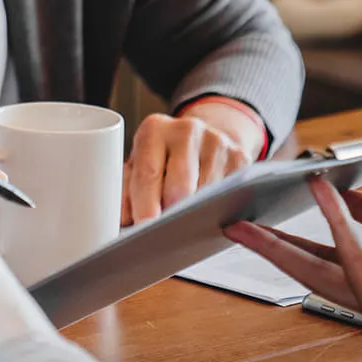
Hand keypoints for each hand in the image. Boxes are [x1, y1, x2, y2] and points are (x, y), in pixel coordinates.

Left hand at [122, 99, 265, 225]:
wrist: (200, 138)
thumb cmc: (162, 158)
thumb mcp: (138, 166)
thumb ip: (125, 191)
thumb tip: (121, 221)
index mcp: (155, 129)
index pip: (148, 173)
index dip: (145, 205)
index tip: (144, 228)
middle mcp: (188, 130)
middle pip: (180, 186)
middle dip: (171, 213)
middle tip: (164, 232)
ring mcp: (218, 142)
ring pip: (206, 194)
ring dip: (195, 214)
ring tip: (185, 220)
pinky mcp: (241, 158)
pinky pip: (229, 195)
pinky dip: (217, 210)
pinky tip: (208, 211)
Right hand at [224, 94, 361, 330]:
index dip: (349, 206)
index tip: (320, 182)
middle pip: (338, 254)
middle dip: (290, 238)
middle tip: (254, 218)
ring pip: (324, 271)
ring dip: (279, 249)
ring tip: (238, 228)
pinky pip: (347, 269)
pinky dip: (328, 232)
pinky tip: (313, 199)